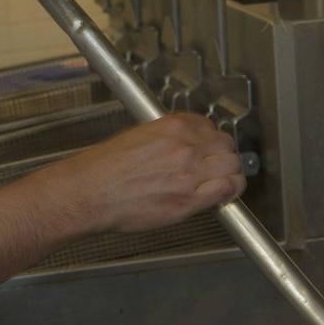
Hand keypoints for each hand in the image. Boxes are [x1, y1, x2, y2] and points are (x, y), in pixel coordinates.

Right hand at [49, 113, 244, 233]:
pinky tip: (225, 192)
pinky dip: (232, 190)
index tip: (205, 147)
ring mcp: (190, 173)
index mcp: (173, 127)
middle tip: (213, 164)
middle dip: (221, 154)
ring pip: (232, 165)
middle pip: (225, 144)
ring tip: (220, 179)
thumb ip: (166, 138)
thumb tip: (183, 143)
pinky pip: (229, 188)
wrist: (91, 192)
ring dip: (228, 171)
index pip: (208, 125)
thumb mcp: (138, 137)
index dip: (208, 139)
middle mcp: (185, 146)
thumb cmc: (106, 169)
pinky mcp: (189, 199)